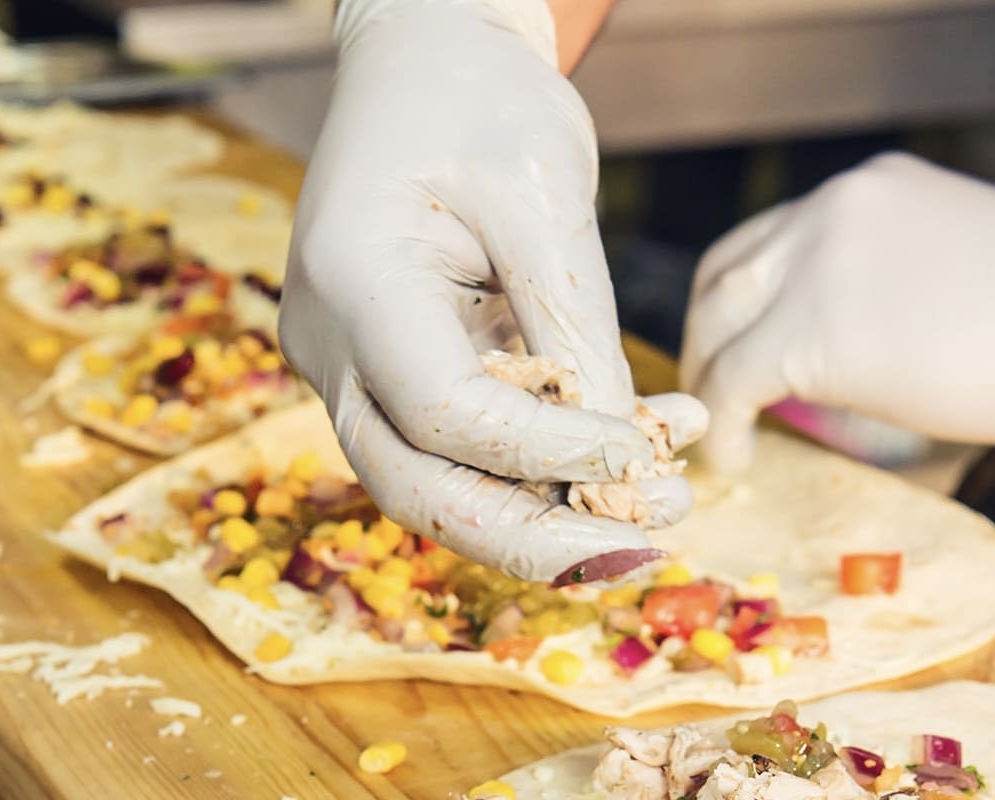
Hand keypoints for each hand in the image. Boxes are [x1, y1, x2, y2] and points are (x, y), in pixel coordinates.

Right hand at [281, 0, 703, 579]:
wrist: (430, 59)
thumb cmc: (483, 100)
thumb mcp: (547, 198)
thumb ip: (576, 329)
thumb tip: (623, 457)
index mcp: (353, 281)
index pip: (444, 412)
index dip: (549, 452)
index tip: (643, 457)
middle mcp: (331, 342)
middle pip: (419, 488)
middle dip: (537, 537)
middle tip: (646, 545)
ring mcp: (353, 365)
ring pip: (439, 486)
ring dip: (551, 511)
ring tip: (663, 502)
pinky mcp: (394, 375)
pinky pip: (464, 449)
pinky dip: (546, 465)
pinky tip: (634, 450)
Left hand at [680, 152, 994, 470]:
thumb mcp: (955, 263)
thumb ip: (889, 280)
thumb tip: (856, 344)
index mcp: (867, 190)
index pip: (774, 237)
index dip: (748, 296)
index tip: (746, 342)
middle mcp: (827, 211)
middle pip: (727, 271)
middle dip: (711, 334)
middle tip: (715, 390)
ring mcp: (812, 266)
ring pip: (717, 322)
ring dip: (708, 379)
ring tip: (721, 432)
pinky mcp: (807, 334)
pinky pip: (732, 381)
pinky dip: (722, 425)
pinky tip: (737, 460)